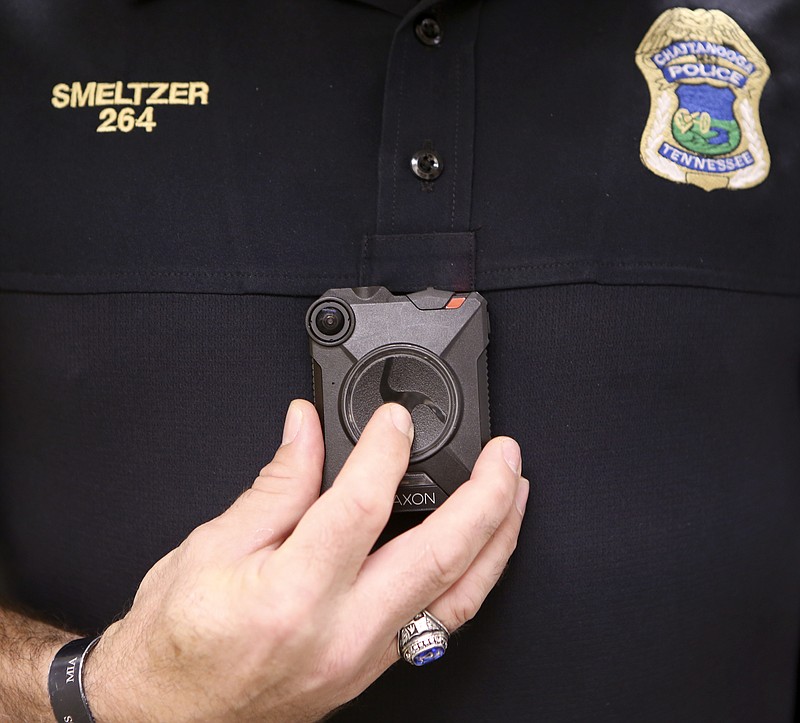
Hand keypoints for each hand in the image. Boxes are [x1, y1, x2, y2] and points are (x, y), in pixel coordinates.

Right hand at [84, 401, 528, 722]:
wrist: (169, 714)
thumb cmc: (178, 641)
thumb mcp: (211, 547)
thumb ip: (275, 486)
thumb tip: (305, 431)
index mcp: (292, 596)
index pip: (361, 507)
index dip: (385, 452)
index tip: (396, 421)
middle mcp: (339, 633)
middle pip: (438, 556)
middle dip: (485, 499)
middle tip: (504, 458)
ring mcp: (363, 657)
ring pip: (456, 596)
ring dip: (495, 542)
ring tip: (515, 497)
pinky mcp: (370, 667)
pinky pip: (438, 621)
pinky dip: (470, 580)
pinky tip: (481, 552)